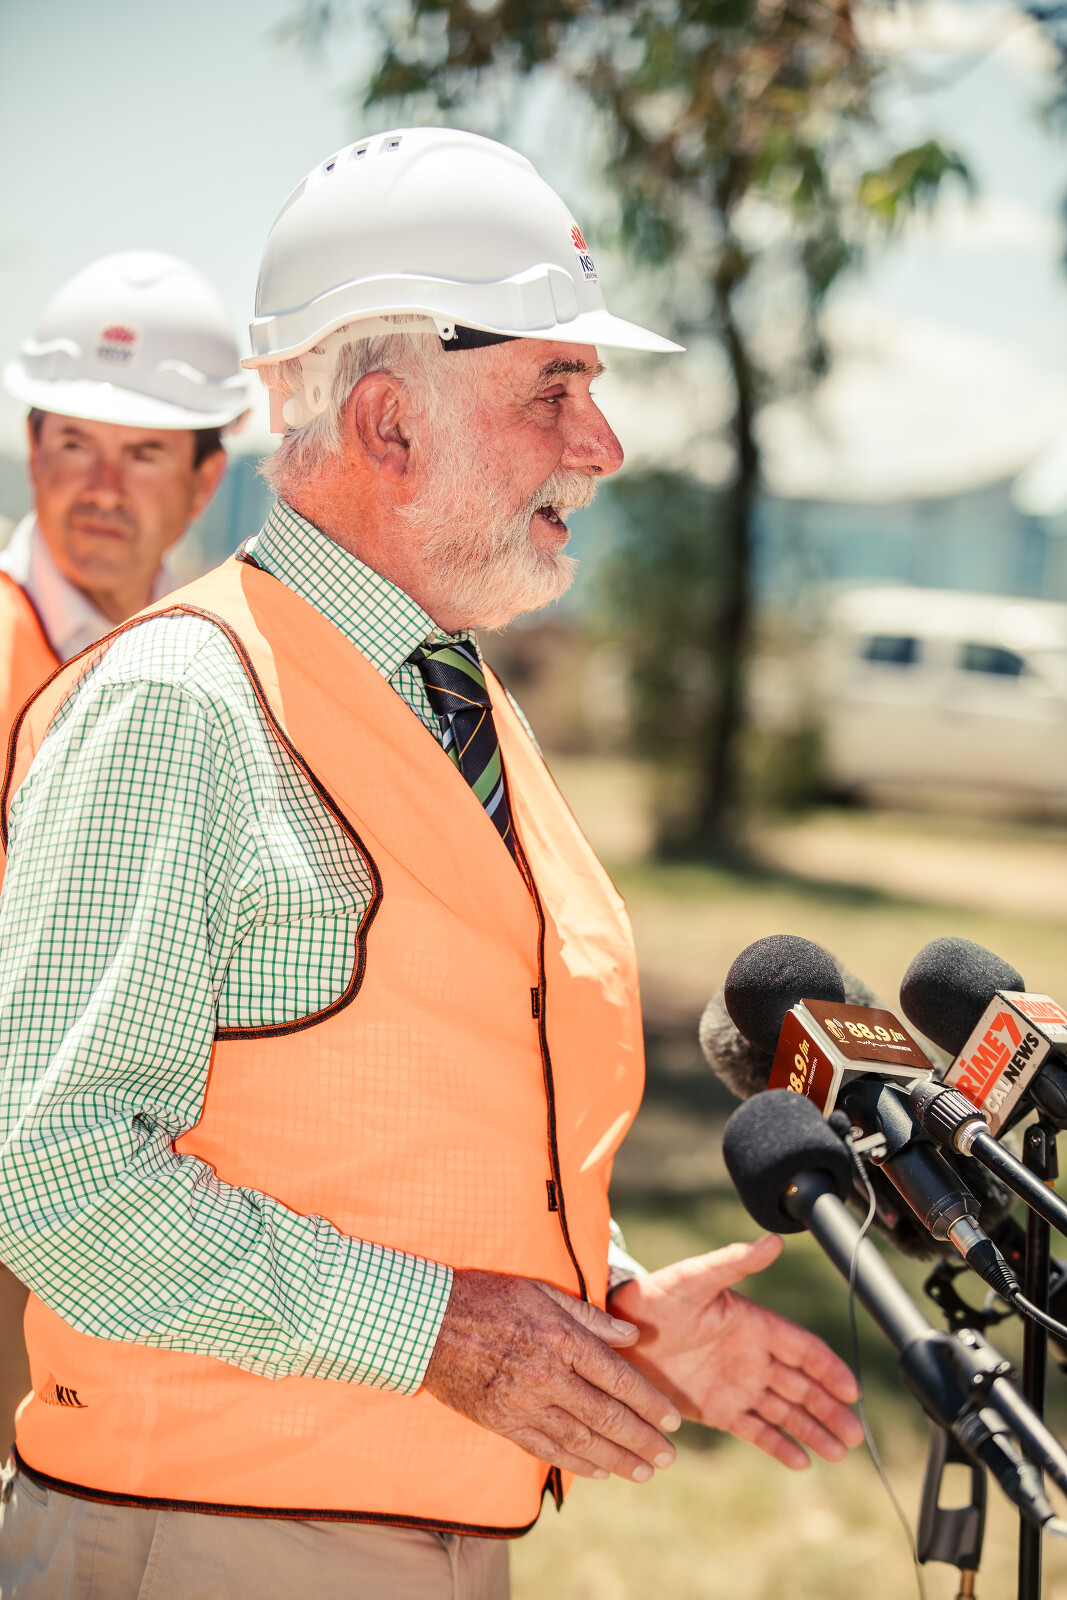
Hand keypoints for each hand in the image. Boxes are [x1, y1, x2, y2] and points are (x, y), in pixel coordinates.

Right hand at [423, 1268, 681, 1481]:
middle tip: (669, 1458)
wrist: (428, 1323)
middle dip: (642, 1440)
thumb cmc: (489, 1296)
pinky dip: (576, 1464)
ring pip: (581, 1440)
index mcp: (562, 1338)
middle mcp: (548, 1376)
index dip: (649, 1402)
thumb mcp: (542, 1290)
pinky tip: (599, 1472)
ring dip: (617, 1460)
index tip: (673, 1420)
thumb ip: (590, 1315)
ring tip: (643, 1472)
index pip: (618, 1378)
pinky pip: (547, 1449)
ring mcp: (524, 1404)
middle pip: (606, 1416)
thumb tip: (631, 1334)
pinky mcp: (503, 1422)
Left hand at [607, 1236, 862, 1470]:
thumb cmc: (655, 1295)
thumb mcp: (695, 1278)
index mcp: (754, 1324)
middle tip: (856, 1435)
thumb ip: (735, 1262)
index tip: (852, 1390)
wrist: (618, 1330)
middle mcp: (752, 1356)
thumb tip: (774, 1240)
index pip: (803, 1350)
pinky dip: (778, 1445)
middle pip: (802, 1386)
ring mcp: (736, 1384)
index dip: (829, 1369)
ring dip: (813, 1430)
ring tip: (839, 1453)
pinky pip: (754, 1429)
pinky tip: (801, 1462)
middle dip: (830, 1408)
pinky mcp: (716, 1408)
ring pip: (785, 1412)